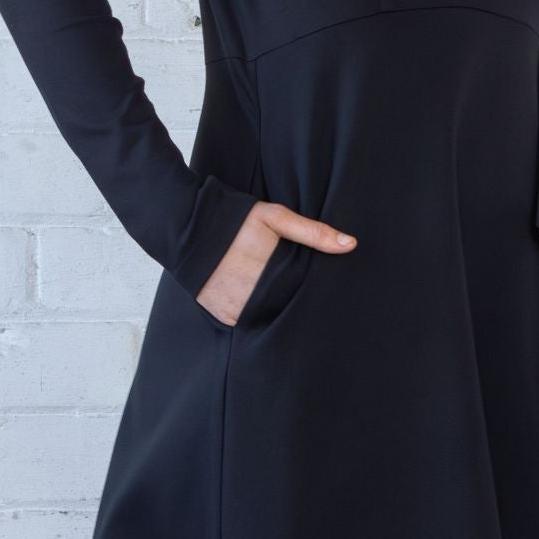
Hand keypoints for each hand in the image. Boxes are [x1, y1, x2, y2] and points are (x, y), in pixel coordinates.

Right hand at [195, 200, 355, 326]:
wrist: (187, 226)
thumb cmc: (236, 219)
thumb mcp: (277, 218)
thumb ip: (314, 232)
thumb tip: (351, 244)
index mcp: (274, 275)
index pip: (302, 294)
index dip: (308, 291)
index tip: (307, 284)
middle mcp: (256, 297)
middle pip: (285, 307)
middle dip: (288, 298)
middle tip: (282, 282)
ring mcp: (237, 309)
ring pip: (267, 316)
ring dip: (270, 307)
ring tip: (266, 287)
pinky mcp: (223, 315)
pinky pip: (245, 321)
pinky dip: (250, 311)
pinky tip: (250, 294)